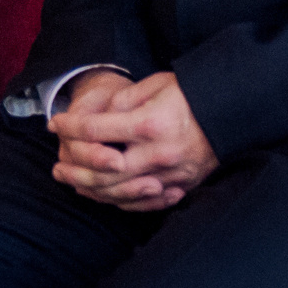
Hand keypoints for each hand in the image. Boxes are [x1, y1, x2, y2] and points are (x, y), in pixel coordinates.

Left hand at [49, 70, 218, 211]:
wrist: (233, 112)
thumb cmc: (191, 94)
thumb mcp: (155, 85)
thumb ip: (123, 101)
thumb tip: (97, 118)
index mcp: (150, 124)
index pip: (96, 130)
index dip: (69, 127)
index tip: (54, 124)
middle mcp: (160, 154)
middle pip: (104, 170)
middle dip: (74, 168)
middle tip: (55, 166)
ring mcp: (173, 174)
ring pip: (121, 191)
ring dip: (91, 189)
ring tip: (72, 182)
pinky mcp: (183, 185)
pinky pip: (145, 202)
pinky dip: (120, 201)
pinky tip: (102, 194)